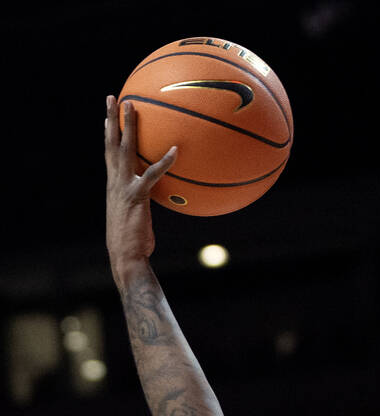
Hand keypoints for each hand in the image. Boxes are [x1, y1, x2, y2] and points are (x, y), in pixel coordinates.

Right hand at [104, 96, 175, 285]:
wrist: (126, 258)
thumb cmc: (132, 242)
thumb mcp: (134, 217)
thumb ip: (141, 201)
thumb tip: (152, 197)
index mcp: (113, 185)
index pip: (108, 153)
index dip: (108, 133)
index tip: (107, 115)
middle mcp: (115, 182)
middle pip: (111, 144)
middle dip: (111, 119)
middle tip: (112, 97)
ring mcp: (124, 187)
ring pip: (125, 150)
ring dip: (128, 127)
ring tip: (132, 105)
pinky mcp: (137, 196)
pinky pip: (151, 175)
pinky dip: (164, 162)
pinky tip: (175, 150)